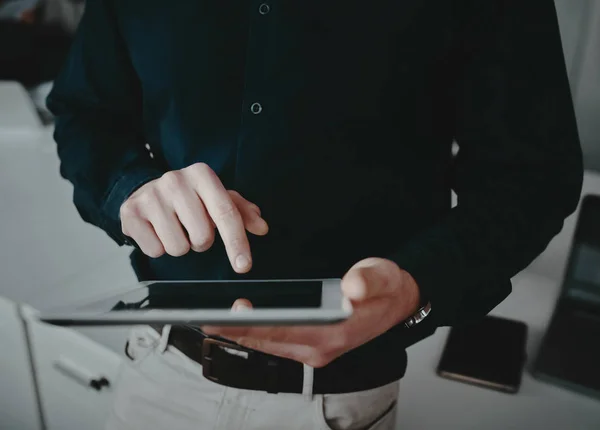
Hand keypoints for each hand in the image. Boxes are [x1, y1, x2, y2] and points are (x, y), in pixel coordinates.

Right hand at [119, 162, 268, 272]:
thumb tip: (261, 227)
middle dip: (201, 242)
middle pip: (203, 237)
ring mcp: (151, 196)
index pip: (226, 213)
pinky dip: (159, 248)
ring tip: (174, 229)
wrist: (145, 191)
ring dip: (180, 246)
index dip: (237, 243)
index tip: (243, 266)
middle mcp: (175, 181)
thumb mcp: (216, 198)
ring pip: (178, 247)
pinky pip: (155, 250)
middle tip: (192, 228)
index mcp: (202, 175)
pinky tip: (157, 231)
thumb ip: (241, 212)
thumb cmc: (189, 198)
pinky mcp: (131, 213)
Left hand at [203, 258, 420, 366]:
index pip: (283, 331)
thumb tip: (352, 286)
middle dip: (234, 332)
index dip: (252, 324)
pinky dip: (255, 334)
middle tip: (203, 319)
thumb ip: (368, 280)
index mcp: (333, 334)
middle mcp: (320, 348)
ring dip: (241, 334)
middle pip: (268, 342)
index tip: (225, 316)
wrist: (400, 302)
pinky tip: (239, 324)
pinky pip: (276, 344)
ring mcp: (315, 350)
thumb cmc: (389, 289)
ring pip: (268, 346)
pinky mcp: (312, 346)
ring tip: (211, 322)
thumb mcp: (384, 277)